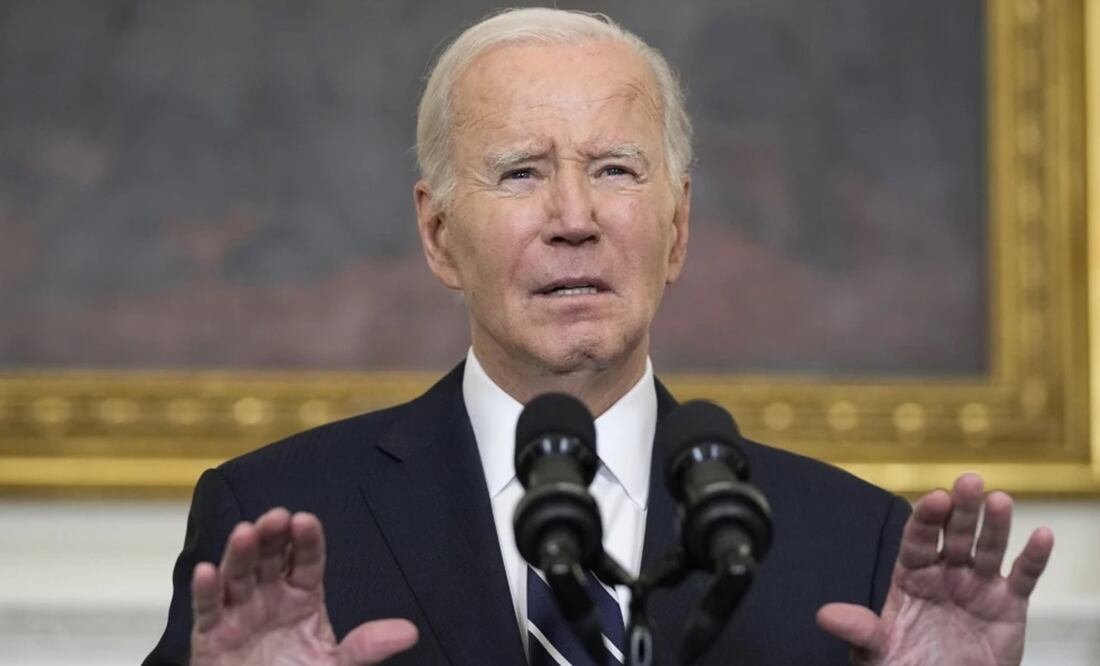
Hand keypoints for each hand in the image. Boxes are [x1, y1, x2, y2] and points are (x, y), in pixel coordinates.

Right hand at [190, 508, 417, 664]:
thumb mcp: (334, 665)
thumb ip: (365, 647)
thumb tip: (409, 632)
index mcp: (302, 595)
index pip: (307, 561)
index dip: (307, 540)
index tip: (306, 520)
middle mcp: (269, 596)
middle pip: (270, 558)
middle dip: (272, 536)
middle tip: (276, 517)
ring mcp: (238, 612)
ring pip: (238, 575)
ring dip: (240, 553)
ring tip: (245, 532)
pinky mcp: (210, 635)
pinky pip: (206, 610)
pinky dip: (204, 591)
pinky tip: (207, 571)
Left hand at [816, 473, 1053, 665]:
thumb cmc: (905, 665)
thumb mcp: (877, 651)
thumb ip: (860, 630)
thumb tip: (826, 615)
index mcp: (911, 575)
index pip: (918, 539)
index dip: (926, 518)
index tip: (934, 497)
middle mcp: (945, 573)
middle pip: (954, 535)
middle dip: (961, 509)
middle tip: (969, 481)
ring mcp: (977, 586)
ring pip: (987, 549)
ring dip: (996, 525)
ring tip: (1001, 500)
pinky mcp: (1008, 605)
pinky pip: (1022, 578)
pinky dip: (1034, 557)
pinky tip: (1042, 534)